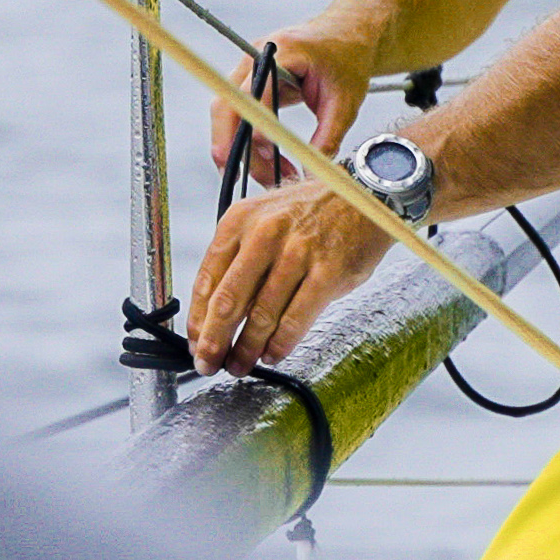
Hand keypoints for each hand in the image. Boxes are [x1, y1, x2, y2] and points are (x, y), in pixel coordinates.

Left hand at [187, 180, 398, 373]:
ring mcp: (297, 253)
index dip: (198, 319)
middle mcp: (264, 234)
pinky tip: (273, 353)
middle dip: (214, 341)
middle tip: (210, 363)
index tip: (196, 342)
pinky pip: (296, 319)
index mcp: (239, 221)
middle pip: (228, 301)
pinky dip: (281, 343)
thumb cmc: (311, 213)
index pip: (207, 279)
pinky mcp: (328, 272)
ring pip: (261, 315)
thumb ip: (238, 258)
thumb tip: (215, 311)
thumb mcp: (263, 218)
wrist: (363, 195)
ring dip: (247, 348)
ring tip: (241, 364)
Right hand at [207, 28, 370, 188]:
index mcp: (282, 52)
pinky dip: (252, 142)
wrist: (347, 35)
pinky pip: (239, 116)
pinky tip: (272, 162)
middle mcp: (257, 56)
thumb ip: (327, 137)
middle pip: (228, 106)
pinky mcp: (250, 81)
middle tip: (256, 180)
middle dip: (236, 148)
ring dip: (247, 150)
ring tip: (278, 175)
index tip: (254, 158)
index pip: (253, 92)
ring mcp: (249, 67)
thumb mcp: (345, 102)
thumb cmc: (347, 59)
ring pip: (229, 116)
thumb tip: (311, 174)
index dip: (250, 126)